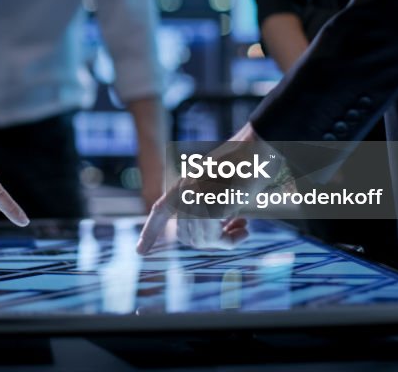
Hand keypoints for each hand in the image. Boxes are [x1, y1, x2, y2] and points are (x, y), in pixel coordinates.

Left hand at [137, 123, 259, 253]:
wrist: (258, 147)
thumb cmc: (245, 163)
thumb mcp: (218, 184)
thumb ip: (206, 204)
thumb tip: (208, 236)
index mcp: (184, 183)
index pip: (160, 211)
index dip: (150, 232)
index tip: (139, 251)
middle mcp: (185, 192)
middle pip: (185, 235)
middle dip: (208, 240)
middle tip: (235, 229)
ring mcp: (196, 199)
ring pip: (200, 240)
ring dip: (223, 240)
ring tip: (242, 227)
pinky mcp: (211, 207)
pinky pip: (215, 238)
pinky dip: (231, 241)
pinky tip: (245, 230)